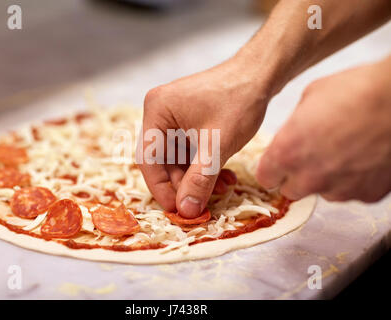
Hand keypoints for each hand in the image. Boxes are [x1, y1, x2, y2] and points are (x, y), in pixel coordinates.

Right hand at [138, 57, 271, 217]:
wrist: (261, 74)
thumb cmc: (238, 101)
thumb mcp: (217, 146)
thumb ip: (199, 180)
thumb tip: (186, 211)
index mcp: (156, 111)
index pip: (149, 160)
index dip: (162, 189)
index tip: (179, 211)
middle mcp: (160, 113)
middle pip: (163, 161)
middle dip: (185, 184)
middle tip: (203, 203)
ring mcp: (174, 116)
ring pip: (179, 159)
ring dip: (198, 177)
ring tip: (222, 188)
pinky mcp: (188, 120)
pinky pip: (190, 150)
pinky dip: (204, 166)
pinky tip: (223, 176)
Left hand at [256, 58, 390, 202]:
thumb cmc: (355, 91)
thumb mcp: (309, 99)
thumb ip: (293, 126)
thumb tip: (292, 135)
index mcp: (287, 153)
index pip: (265, 178)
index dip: (271, 168)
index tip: (278, 162)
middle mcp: (310, 177)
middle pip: (291, 191)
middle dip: (296, 176)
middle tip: (310, 156)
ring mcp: (340, 189)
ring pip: (322, 192)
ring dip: (326, 178)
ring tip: (343, 152)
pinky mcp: (367, 194)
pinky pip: (351, 192)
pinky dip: (353, 180)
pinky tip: (362, 157)